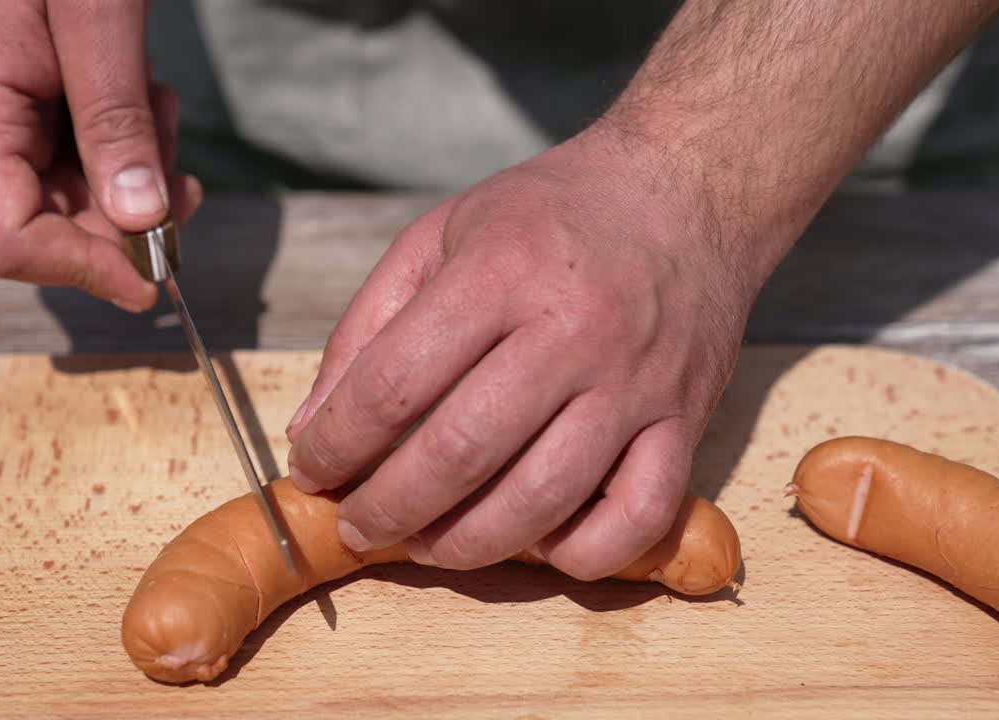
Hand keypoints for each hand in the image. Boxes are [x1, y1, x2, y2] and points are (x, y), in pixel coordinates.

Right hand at [0, 0, 202, 310]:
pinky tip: (141, 97)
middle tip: (182, 176)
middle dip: (126, 218)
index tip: (157, 277)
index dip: (83, 270)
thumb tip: (140, 221)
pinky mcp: (11, 111)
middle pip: (46, 230)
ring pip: (69, 200)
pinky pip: (71, 161)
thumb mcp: (98, 20)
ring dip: (132, 175)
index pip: (5, 244)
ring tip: (156, 103)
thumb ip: (116, 120)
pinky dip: (121, 146)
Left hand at [285, 123, 780, 579]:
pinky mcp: (685, 419)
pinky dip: (580, 553)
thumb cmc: (551, 216)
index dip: (337, 445)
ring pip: (541, 500)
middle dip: (387, 510)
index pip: (393, 384)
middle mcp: (571, 330)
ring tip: (426, 545)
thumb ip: (367, 326)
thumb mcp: (440, 234)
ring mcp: (635, 382)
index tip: (312, 471)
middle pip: (459, 454)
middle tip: (356, 526)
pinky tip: (537, 543)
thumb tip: (313, 429)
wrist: (687, 190)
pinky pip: (636, 518)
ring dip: (465, 545)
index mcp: (500, 273)